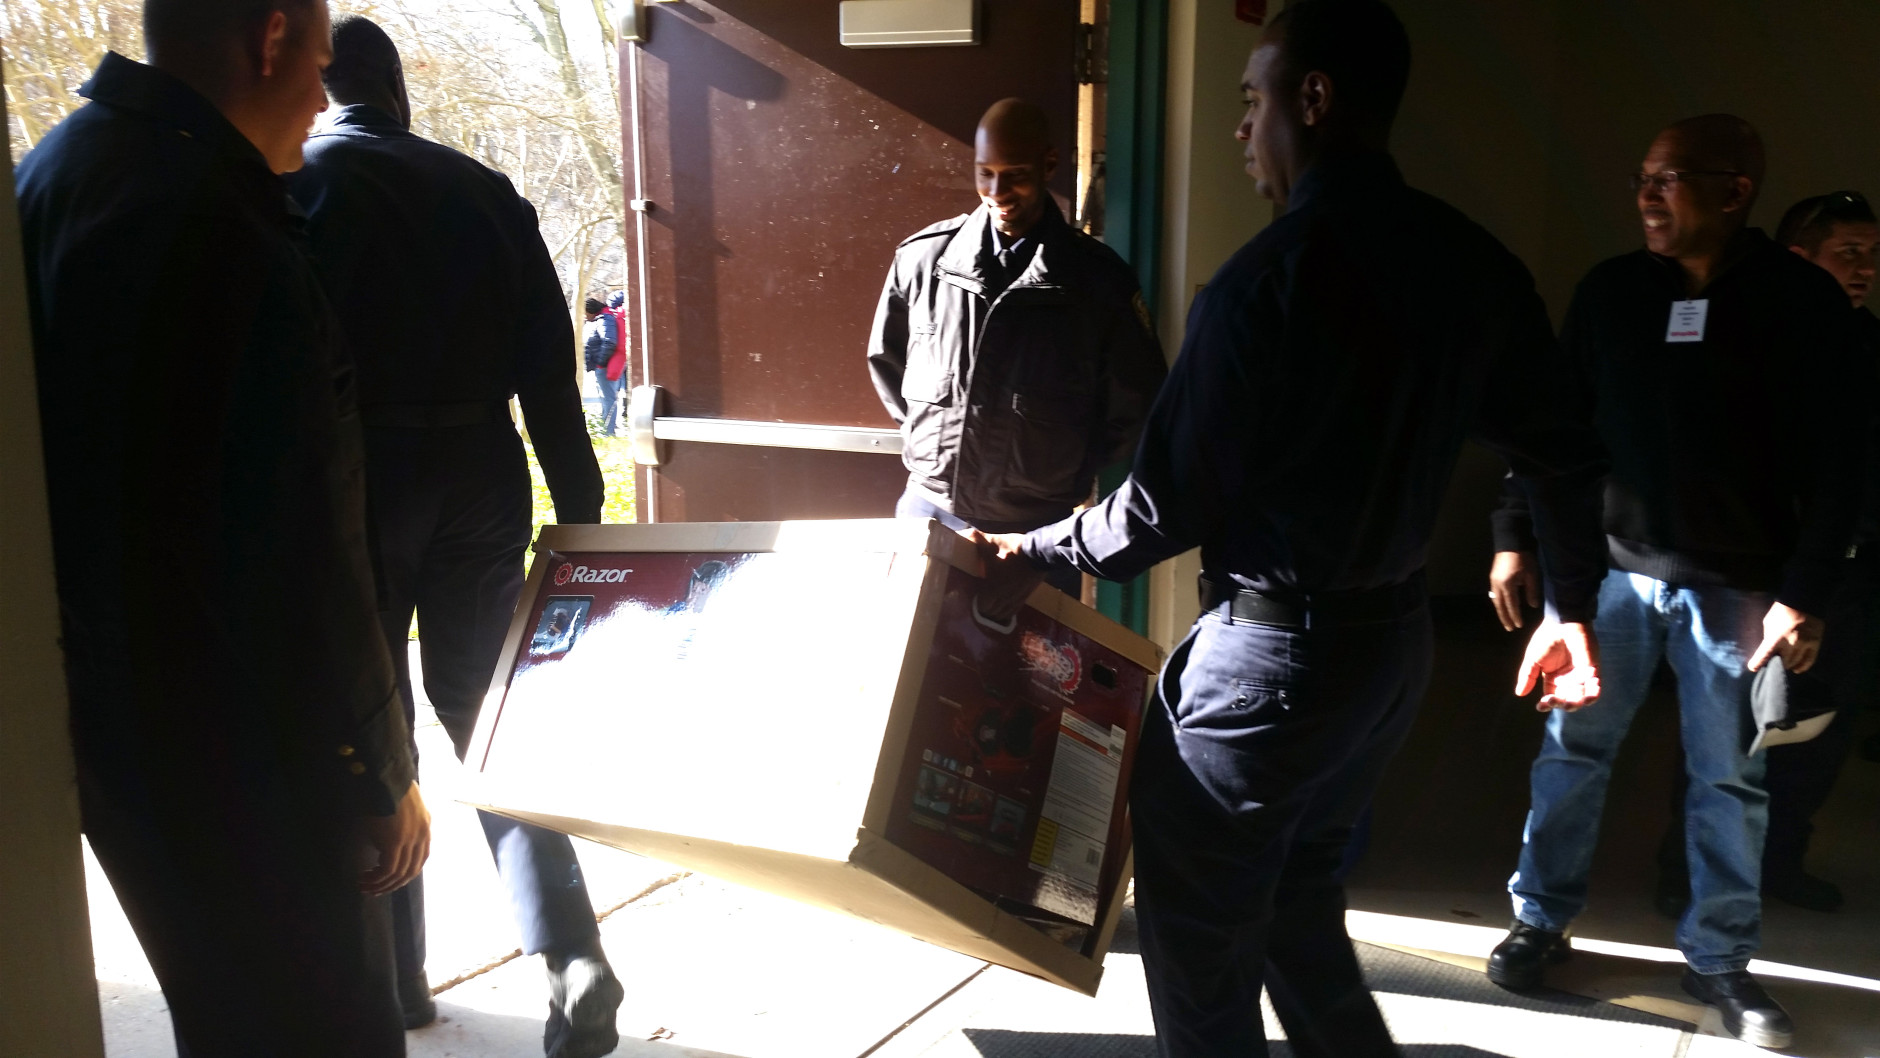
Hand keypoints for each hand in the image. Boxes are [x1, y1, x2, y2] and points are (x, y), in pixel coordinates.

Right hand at [361, 781, 430, 895]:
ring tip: (365, 886)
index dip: (406, 873)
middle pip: (412, 870)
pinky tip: (365, 878)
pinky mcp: (396, 842)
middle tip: (376, 890)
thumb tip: (386, 842)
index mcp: (426, 826)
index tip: (390, 880)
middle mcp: (422, 835)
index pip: (421, 859)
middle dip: (393, 884)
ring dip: (381, 884)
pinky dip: (377, 878)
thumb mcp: (400, 809)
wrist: (383, 776)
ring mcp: (411, 839)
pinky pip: (388, 869)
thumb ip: (400, 825)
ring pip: (399, 873)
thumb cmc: (386, 789)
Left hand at [963, 529, 1045, 621]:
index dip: (977, 607)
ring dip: (997, 614)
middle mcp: (1004, 597)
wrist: (1039, 553)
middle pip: (993, 613)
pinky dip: (1009, 612)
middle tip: (980, 607)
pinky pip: (1015, 610)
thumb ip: (979, 541)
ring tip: (992, 612)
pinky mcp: (1026, 596)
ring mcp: (1016, 598)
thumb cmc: (1014, 550)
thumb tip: (967, 532)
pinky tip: (1006, 611)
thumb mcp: (995, 543)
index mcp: (993, 587)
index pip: (983, 606)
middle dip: (986, 612)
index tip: (973, 602)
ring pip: (1005, 613)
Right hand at [1488, 551, 1540, 630]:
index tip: (1519, 626)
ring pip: (1496, 601)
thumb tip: (1532, 606)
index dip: (1515, 616)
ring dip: (1501, 611)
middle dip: (1505, 618)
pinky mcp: (1493, 577)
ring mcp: (1493, 581)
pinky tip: (1502, 606)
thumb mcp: (1531, 574)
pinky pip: (1495, 595)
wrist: (1511, 542)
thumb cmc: (1524, 558)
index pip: (1512, 606)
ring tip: (1505, 620)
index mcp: (1508, 585)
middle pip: (1500, 606)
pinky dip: (1499, 603)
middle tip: (1509, 628)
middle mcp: (1498, 586)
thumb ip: (1532, 591)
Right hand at [1516, 620, 1600, 711]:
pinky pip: (1595, 688)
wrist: (1563, 624)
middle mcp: (1567, 680)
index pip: (1550, 697)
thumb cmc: (1546, 639)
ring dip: (1576, 704)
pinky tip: (1587, 695)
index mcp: (1552, 678)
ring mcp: (1580, 677)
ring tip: (1569, 704)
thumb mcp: (1532, 659)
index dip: (1546, 704)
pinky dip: (1593, 694)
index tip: (1541, 705)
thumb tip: (1519, 693)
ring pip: (1580, 698)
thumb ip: (1527, 676)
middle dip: (1560, 704)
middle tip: (1554, 700)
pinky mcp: (1593, 671)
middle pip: (1565, 700)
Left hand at [1747, 602, 1823, 673]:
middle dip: (1775, 664)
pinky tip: (1797, 669)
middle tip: (1772, 663)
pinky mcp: (1815, 644)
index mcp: (1776, 637)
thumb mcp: (1769, 623)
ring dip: (1788, 665)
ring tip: (1784, 664)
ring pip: (1795, 663)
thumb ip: (1769, 637)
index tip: (1753, 668)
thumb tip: (1769, 649)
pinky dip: (1802, 667)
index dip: (1758, 663)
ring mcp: (1804, 645)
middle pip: (1782, 662)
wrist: (1804, 601)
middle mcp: (1790, 643)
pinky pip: (1809, 661)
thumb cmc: (1782, 611)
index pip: (1765, 654)